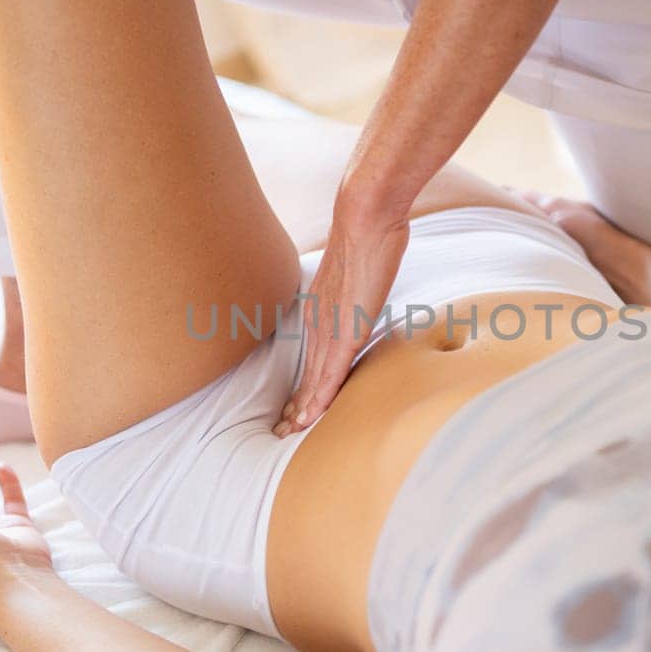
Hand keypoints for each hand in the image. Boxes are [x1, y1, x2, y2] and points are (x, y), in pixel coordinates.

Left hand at [276, 197, 409, 435]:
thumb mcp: (356, 269)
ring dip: (304, 409)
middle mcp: (320, 321)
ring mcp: (331, 327)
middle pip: (306, 373)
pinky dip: (320, 397)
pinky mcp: (346, 331)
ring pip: (314, 379)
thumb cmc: (367, 235)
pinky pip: (330, 372)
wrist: (366, 216)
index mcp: (321, 309)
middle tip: (283, 434)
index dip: (303, 385)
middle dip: (296, 405)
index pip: (311, 357)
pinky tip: (312, 417)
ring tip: (292, 434)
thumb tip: (362, 289)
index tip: (295, 408)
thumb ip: (355, 287)